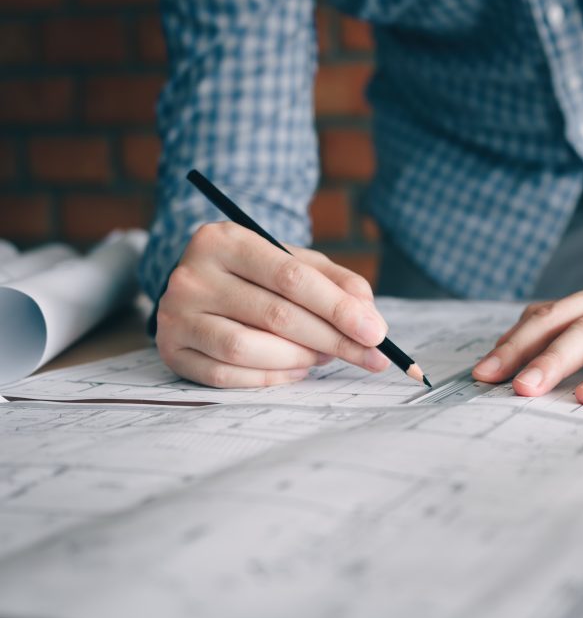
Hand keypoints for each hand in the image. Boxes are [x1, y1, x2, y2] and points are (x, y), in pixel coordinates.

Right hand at [155, 221, 389, 386]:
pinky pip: (226, 375)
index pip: (291, 277)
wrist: (201, 284)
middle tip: (367, 355)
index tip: (375, 332)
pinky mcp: (171, 350)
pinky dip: (270, 377)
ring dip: (298, 358)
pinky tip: (296, 370)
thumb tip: (371, 320)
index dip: (338, 308)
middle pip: (275, 314)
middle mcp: (192, 274)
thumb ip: (338, 283)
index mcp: (225, 240)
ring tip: (323, 356)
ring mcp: (176, 314)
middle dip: (331, 339)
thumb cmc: (258, 275)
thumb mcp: (296, 263)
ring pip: (247, 347)